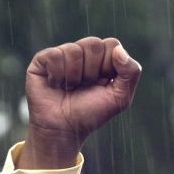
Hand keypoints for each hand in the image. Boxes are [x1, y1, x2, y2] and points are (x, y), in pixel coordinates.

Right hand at [21, 37, 141, 168]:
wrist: (64, 129)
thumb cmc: (92, 113)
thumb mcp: (120, 97)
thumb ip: (131, 73)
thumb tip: (119, 50)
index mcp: (102, 58)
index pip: (112, 44)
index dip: (109, 66)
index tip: (103, 84)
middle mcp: (82, 53)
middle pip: (93, 44)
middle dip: (92, 71)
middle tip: (85, 86)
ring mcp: (62, 54)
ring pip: (74, 50)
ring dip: (75, 77)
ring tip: (70, 88)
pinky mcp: (42, 59)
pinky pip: (55, 55)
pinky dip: (58, 76)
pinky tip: (55, 85)